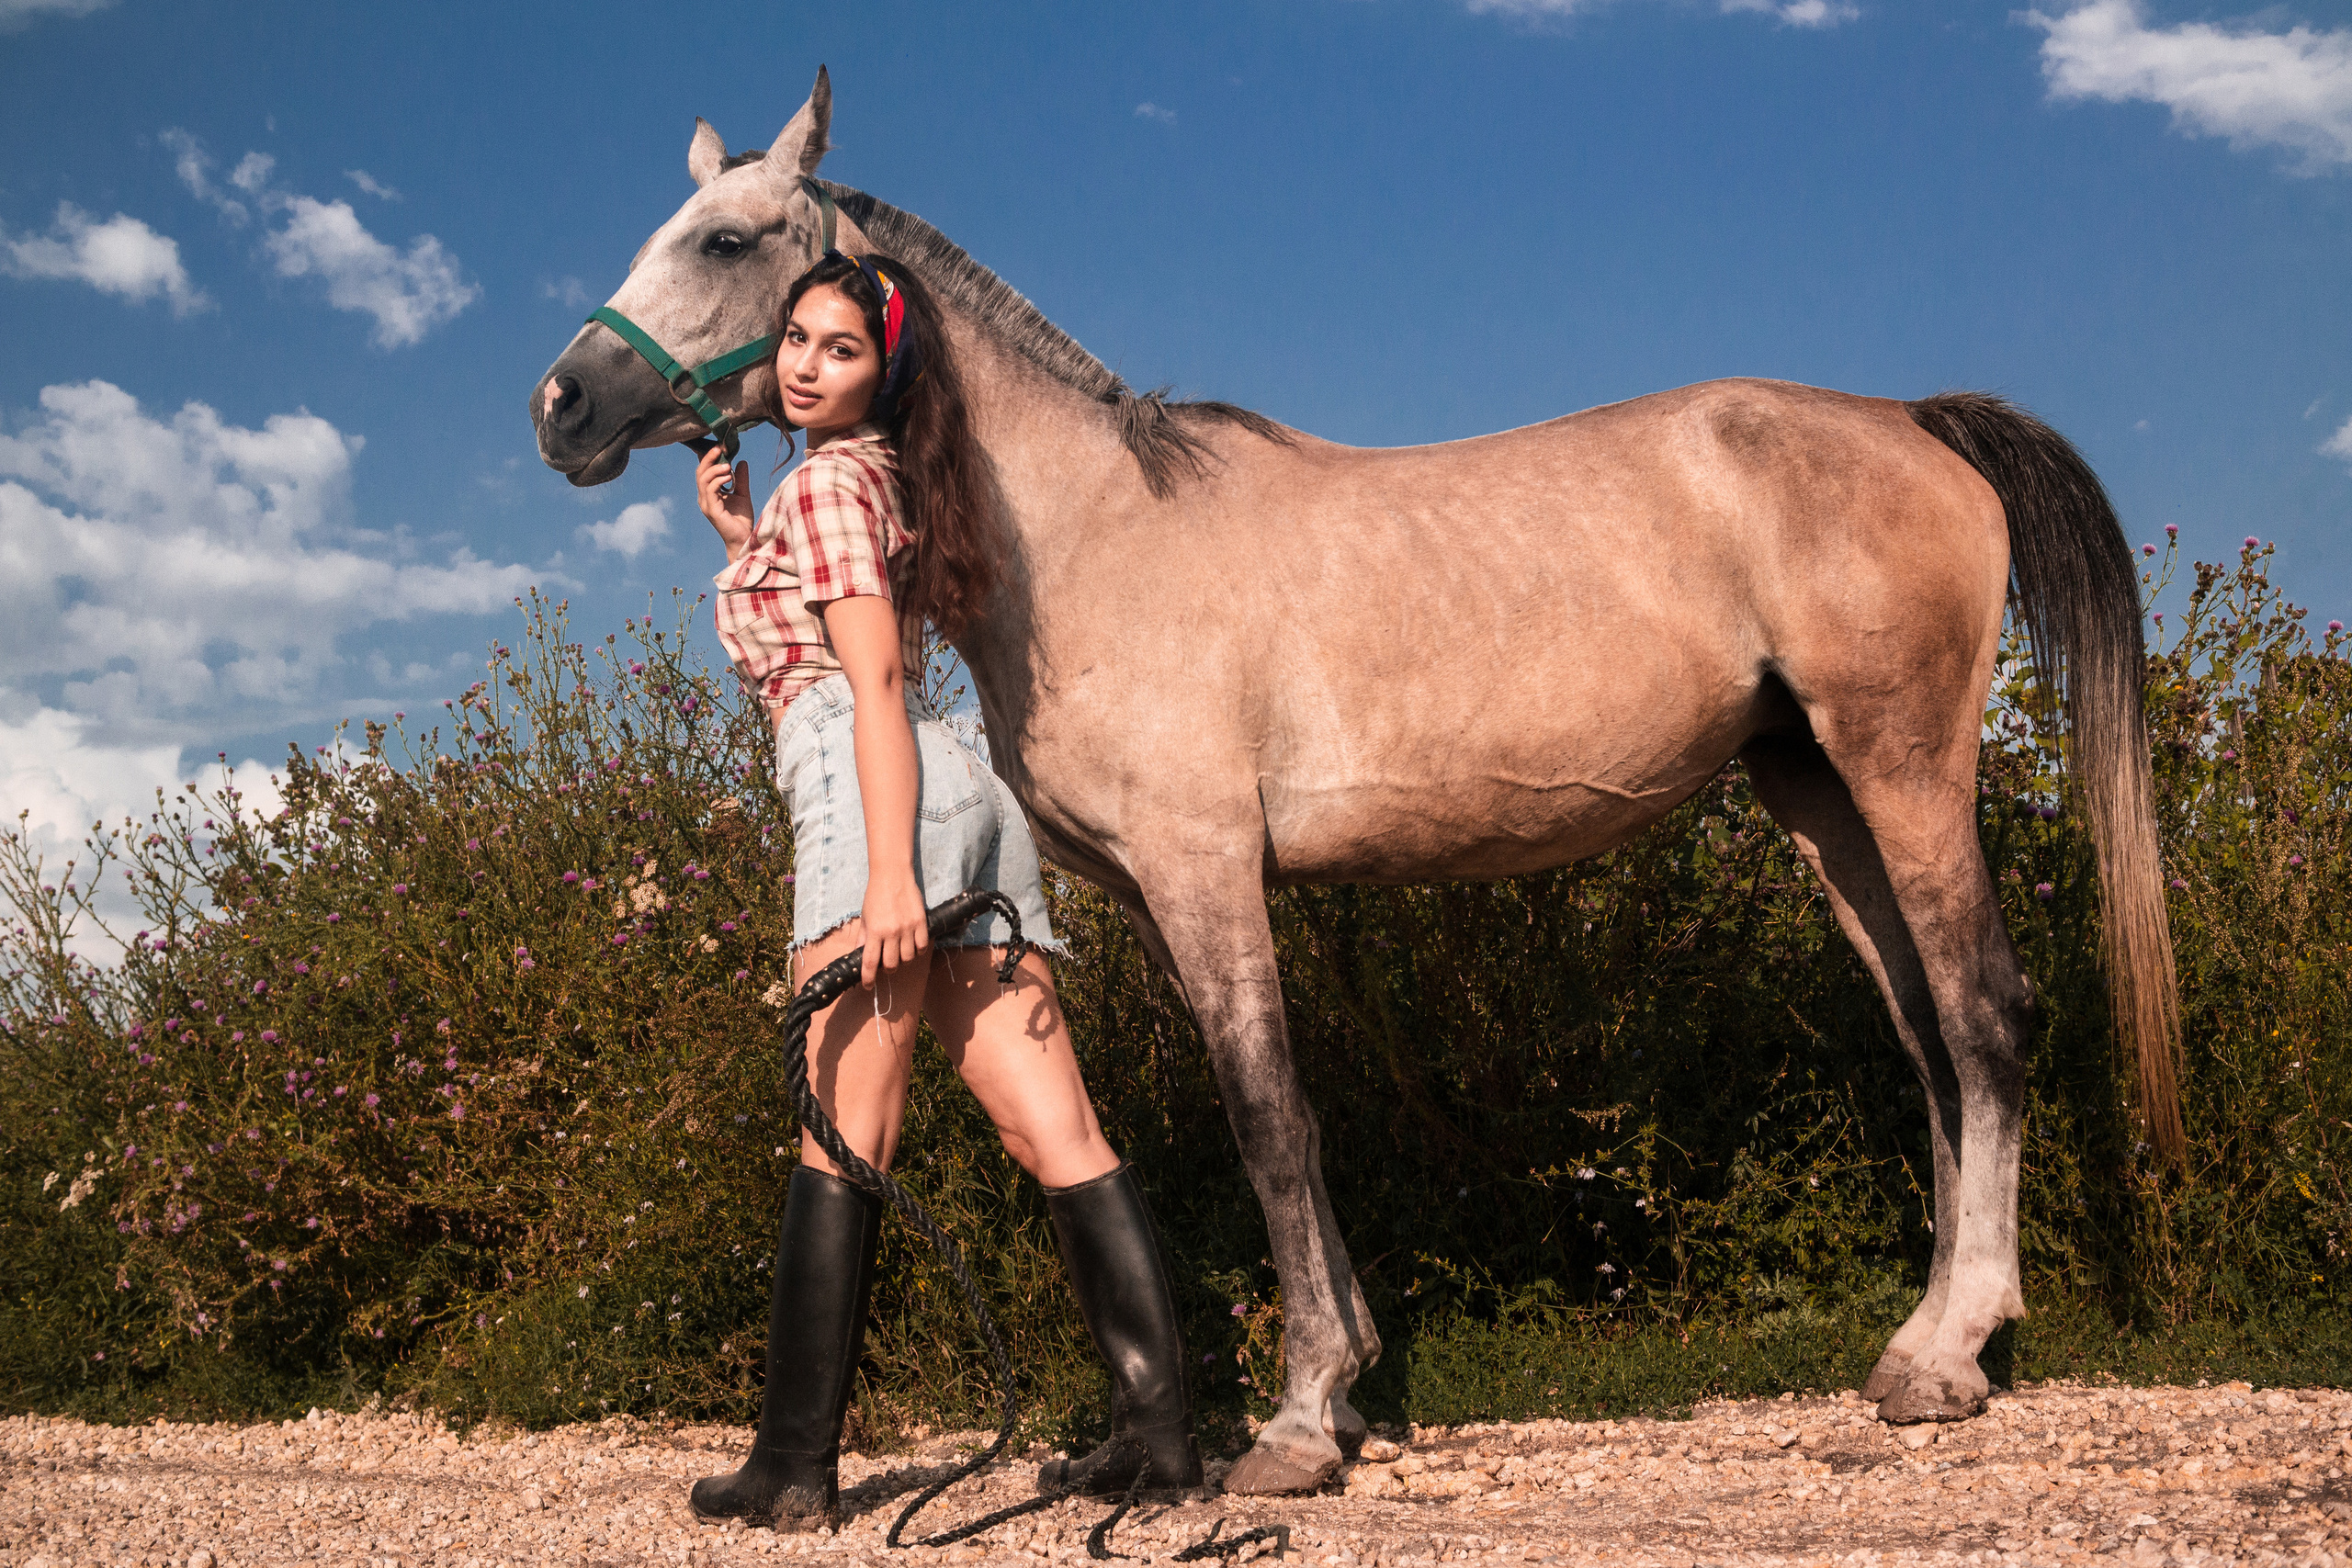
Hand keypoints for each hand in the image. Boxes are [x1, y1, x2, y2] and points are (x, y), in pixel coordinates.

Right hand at [695, 446, 755, 558]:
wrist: (744, 539)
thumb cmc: (741, 520)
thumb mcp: (743, 494)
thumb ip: (741, 479)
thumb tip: (741, 461)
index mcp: (710, 493)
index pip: (704, 471)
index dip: (710, 457)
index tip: (722, 446)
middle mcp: (705, 497)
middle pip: (700, 472)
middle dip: (709, 458)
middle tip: (721, 448)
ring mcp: (706, 504)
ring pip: (703, 479)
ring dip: (715, 469)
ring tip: (728, 466)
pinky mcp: (712, 510)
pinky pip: (710, 490)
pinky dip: (718, 480)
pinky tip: (730, 476)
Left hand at [859, 869, 929, 990]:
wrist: (893, 875)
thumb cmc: (875, 895)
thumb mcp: (865, 917)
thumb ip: (863, 938)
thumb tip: (859, 955)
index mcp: (874, 932)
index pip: (870, 963)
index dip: (868, 979)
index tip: (867, 986)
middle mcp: (891, 932)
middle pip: (891, 965)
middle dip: (888, 969)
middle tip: (887, 963)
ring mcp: (907, 928)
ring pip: (908, 958)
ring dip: (903, 960)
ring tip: (900, 952)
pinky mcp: (921, 923)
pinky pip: (922, 947)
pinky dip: (918, 950)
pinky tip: (913, 945)